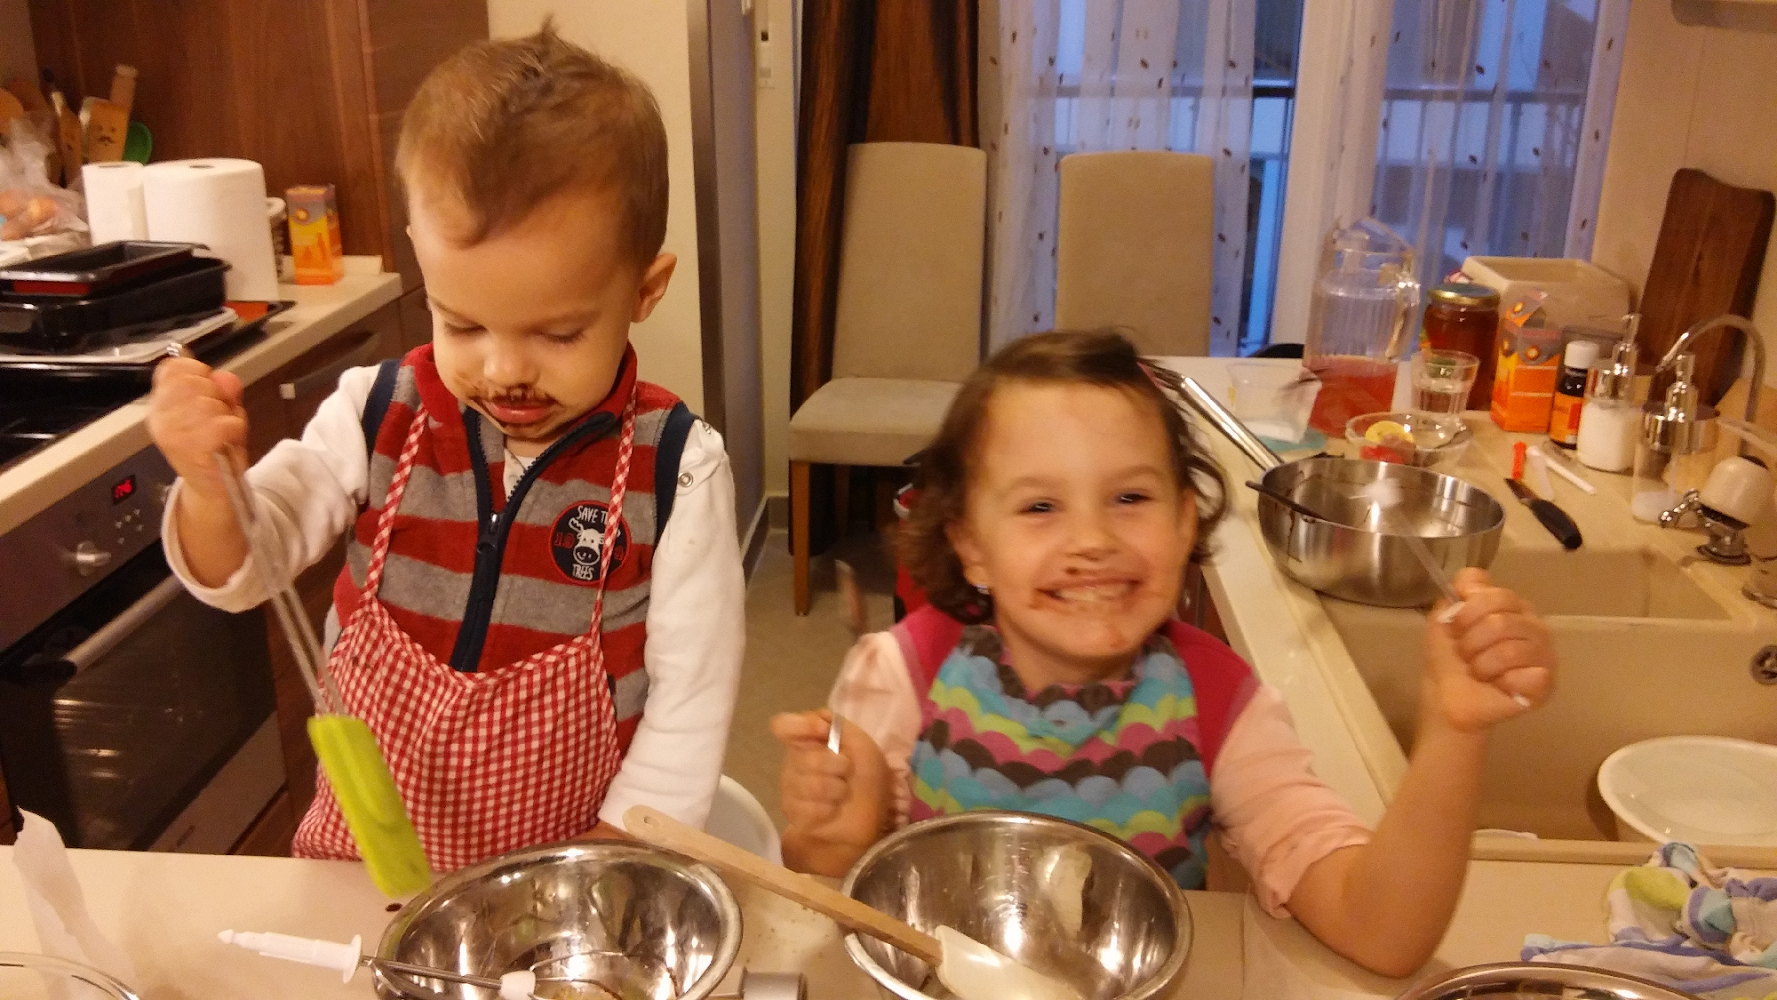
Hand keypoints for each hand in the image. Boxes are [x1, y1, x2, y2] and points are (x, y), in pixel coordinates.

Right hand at [146, 356, 248, 500]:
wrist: (215, 489)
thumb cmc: (215, 447)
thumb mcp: (221, 410)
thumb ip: (223, 390)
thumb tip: (223, 377)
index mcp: (161, 405)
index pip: (173, 368)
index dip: (198, 373)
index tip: (208, 391)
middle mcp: (161, 418)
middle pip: (193, 380)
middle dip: (215, 395)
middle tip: (217, 417)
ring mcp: (175, 434)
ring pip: (210, 402)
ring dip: (226, 415)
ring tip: (222, 433)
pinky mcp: (193, 449)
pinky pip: (224, 424)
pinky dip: (234, 431)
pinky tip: (227, 444)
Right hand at [771, 709, 888, 867]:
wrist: (873, 818)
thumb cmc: (867, 778)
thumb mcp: (861, 744)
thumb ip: (839, 725)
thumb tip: (817, 717)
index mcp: (808, 741)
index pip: (782, 725)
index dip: (799, 726)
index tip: (823, 731)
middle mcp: (794, 762)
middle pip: (802, 758)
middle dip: (835, 766)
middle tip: (846, 773)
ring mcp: (791, 789)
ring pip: (808, 784)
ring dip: (836, 789)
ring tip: (842, 794)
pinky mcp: (794, 814)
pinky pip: (806, 808)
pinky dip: (828, 810)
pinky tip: (833, 811)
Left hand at [1422, 569, 1554, 732]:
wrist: (1446, 696)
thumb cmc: (1450, 656)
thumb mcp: (1445, 615)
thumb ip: (1460, 591)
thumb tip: (1472, 583)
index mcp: (1514, 607)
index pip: (1498, 595)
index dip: (1468, 614)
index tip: (1455, 628)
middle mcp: (1536, 626)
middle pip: (1502, 623)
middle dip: (1471, 642)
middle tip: (1466, 655)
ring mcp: (1545, 655)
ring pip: (1510, 651)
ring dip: (1482, 665)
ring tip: (1479, 672)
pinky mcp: (1547, 684)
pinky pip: (1526, 676)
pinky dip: (1502, 682)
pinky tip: (1500, 686)